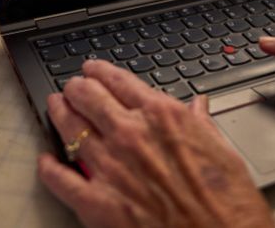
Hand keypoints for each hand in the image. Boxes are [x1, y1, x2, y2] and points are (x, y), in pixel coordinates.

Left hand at [38, 60, 273, 227]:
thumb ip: (201, 124)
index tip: (93, 69)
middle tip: (72, 86)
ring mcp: (110, 168)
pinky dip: (49, 168)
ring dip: (60, 113)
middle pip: (89, 97)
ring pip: (71, 128)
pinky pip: (61, 180)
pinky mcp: (98, 204)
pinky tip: (46, 161)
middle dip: (77, 87)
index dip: (101, 71)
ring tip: (56, 106)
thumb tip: (197, 107)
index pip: (120, 80)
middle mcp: (131, 135)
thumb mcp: (223, 150)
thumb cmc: (228, 203)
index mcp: (163, 117)